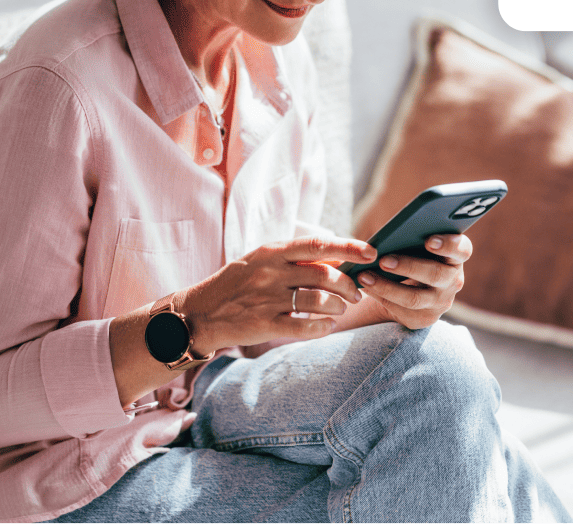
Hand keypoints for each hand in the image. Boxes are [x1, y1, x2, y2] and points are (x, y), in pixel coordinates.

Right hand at [181, 237, 376, 352]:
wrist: (201, 312)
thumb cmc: (237, 283)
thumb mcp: (261, 261)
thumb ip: (295, 259)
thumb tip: (336, 257)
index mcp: (272, 252)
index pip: (318, 245)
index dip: (349, 247)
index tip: (370, 253)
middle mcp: (270, 272)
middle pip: (325, 275)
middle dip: (349, 286)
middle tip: (356, 294)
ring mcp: (267, 299)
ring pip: (319, 300)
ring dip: (338, 307)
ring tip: (340, 310)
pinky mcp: (264, 325)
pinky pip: (304, 326)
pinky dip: (322, 327)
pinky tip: (325, 326)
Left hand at [356, 234, 471, 329]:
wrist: (407, 288)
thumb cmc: (411, 255)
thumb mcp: (415, 246)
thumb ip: (410, 238)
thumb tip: (387, 236)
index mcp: (455, 256)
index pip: (462, 249)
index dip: (449, 245)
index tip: (429, 241)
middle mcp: (453, 280)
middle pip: (435, 274)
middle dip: (408, 266)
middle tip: (383, 260)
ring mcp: (441, 302)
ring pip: (415, 298)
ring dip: (387, 287)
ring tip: (365, 276)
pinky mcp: (425, 318)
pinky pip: (402, 310)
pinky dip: (381, 297)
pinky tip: (365, 287)